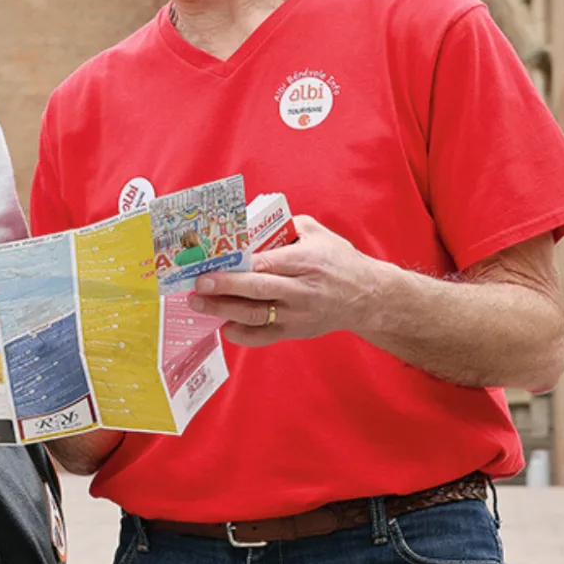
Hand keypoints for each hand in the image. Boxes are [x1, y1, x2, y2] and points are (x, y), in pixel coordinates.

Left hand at [189, 215, 390, 346]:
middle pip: (257, 291)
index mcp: (306, 262)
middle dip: (224, 288)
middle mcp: (301, 291)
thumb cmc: (338, 260)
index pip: (266, 264)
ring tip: (199, 304)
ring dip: (223, 311)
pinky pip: (264, 337)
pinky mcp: (295, 332)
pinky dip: (241, 334)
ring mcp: (298, 316)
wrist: (366, 297)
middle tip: (197, 284)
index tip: (211, 263)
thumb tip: (247, 226)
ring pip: (256, 316)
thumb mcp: (316, 233)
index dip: (236, 266)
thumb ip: (283, 227)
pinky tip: (223, 325)